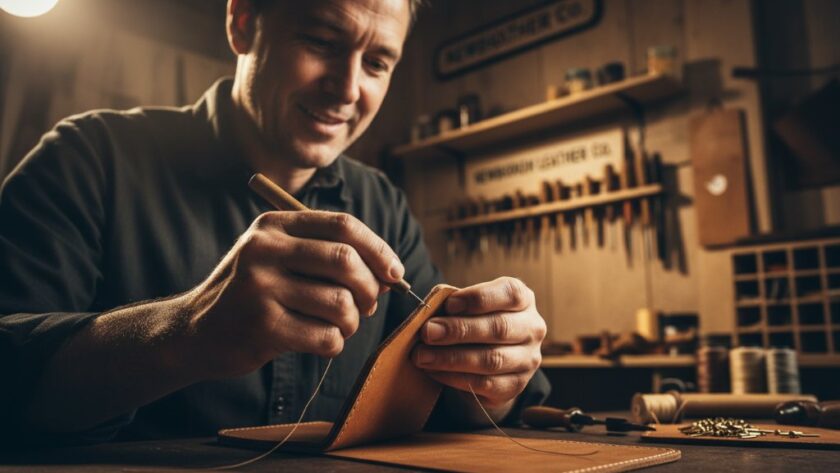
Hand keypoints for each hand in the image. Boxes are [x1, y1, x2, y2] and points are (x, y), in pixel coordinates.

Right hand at [177, 211, 403, 378]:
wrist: (196, 331)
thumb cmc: (253, 294)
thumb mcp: (280, 259)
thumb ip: (329, 258)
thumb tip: (390, 274)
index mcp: (274, 225)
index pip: (343, 225)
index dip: (378, 249)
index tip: (394, 272)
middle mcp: (264, 249)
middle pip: (346, 262)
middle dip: (370, 288)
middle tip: (368, 305)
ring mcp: (260, 288)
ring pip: (341, 303)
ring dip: (352, 322)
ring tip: (339, 325)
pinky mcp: (262, 327)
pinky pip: (326, 337)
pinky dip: (334, 344)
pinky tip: (321, 341)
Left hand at [412, 277, 545, 415]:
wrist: (491, 359)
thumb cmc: (477, 322)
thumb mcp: (471, 307)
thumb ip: (456, 307)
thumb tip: (430, 319)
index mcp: (523, 300)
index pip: (510, 293)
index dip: (478, 298)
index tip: (449, 304)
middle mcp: (532, 328)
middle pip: (499, 328)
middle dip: (459, 330)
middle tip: (428, 332)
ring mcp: (528, 359)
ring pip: (491, 359)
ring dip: (451, 358)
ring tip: (423, 355)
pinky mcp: (516, 385)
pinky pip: (485, 384)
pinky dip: (454, 378)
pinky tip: (434, 371)